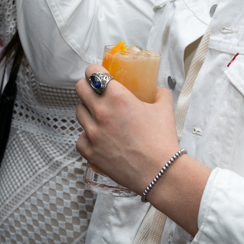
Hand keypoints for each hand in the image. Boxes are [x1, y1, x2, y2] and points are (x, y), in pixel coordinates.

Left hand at [75, 64, 179, 192]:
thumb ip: (159, 93)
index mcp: (117, 97)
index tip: (98, 74)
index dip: (94, 71)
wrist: (160, 172)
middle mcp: (101, 112)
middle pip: (80, 88)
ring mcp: (93, 132)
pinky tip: (98, 138)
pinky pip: (80, 138)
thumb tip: (155, 90)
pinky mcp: (90, 151)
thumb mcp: (164, 108)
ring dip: (88, 111)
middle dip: (87, 87)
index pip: (93, 73)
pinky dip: (87, 137)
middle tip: (96, 93)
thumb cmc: (162, 141)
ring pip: (79, 112)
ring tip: (100, 117)